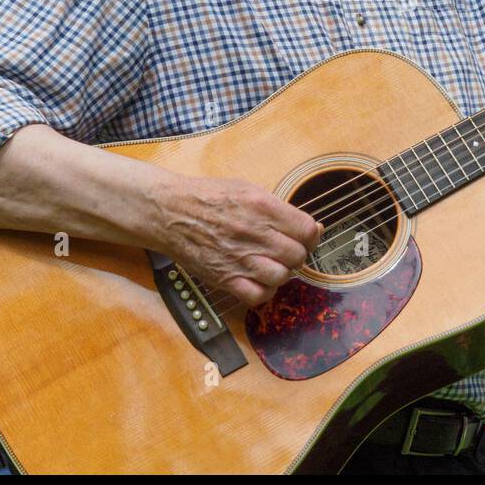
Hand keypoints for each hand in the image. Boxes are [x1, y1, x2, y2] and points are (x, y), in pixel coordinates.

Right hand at [156, 173, 322, 306]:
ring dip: (282, 273)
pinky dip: (265, 291)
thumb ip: (280, 208)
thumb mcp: (248, 189)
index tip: (305, 238)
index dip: (311, 236)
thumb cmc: (209, 197)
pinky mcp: (224, 277)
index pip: (307, 230)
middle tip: (286, 252)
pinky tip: (260, 281)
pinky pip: (258, 295)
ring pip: (282, 276)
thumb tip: (314, 228)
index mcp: (262, 206)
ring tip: (272, 265)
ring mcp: (239, 257)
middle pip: (297, 255)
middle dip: (297, 255)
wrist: (170, 211)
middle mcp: (254, 233)